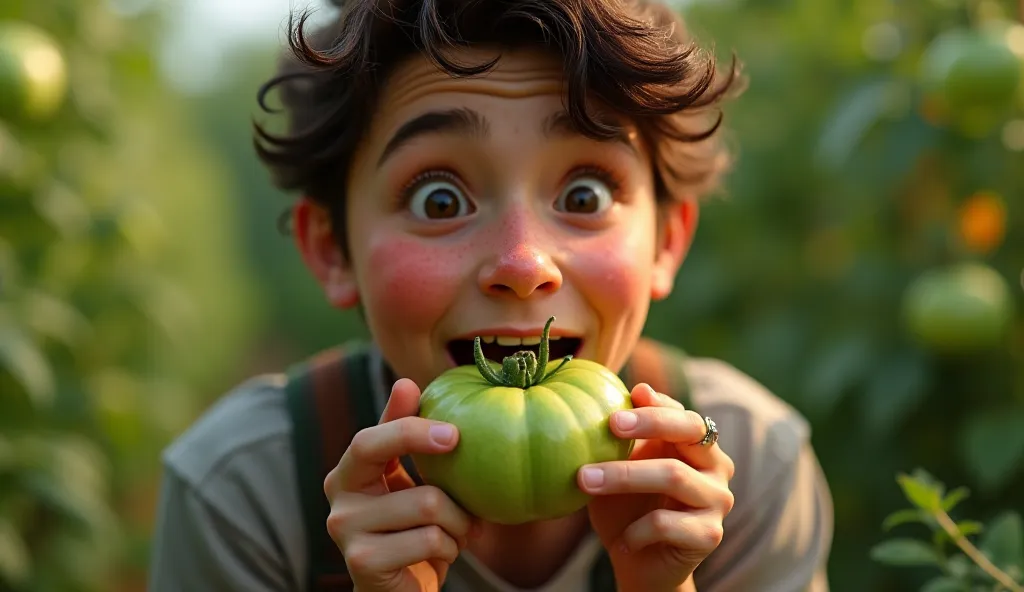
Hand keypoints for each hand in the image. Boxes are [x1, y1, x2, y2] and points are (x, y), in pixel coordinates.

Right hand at [324, 378, 478, 591]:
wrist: (403, 591)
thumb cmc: (412, 529)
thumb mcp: (410, 479)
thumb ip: (404, 434)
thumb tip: (405, 382)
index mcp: (349, 470)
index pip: (370, 439)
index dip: (410, 430)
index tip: (453, 434)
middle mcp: (338, 498)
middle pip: (387, 461)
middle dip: (432, 457)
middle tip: (471, 483)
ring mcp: (346, 532)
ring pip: (427, 505)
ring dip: (459, 521)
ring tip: (460, 530)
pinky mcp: (363, 563)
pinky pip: (430, 540)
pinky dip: (451, 547)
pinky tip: (445, 554)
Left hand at [578, 383, 735, 591]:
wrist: (639, 564)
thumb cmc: (626, 506)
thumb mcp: (620, 465)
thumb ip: (625, 435)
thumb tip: (631, 388)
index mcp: (697, 444)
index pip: (682, 413)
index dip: (655, 405)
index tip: (624, 398)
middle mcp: (717, 466)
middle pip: (690, 431)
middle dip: (650, 423)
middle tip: (611, 425)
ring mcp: (718, 500)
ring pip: (673, 475)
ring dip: (623, 476)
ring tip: (585, 480)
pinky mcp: (710, 534)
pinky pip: (666, 522)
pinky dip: (636, 530)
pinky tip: (622, 540)